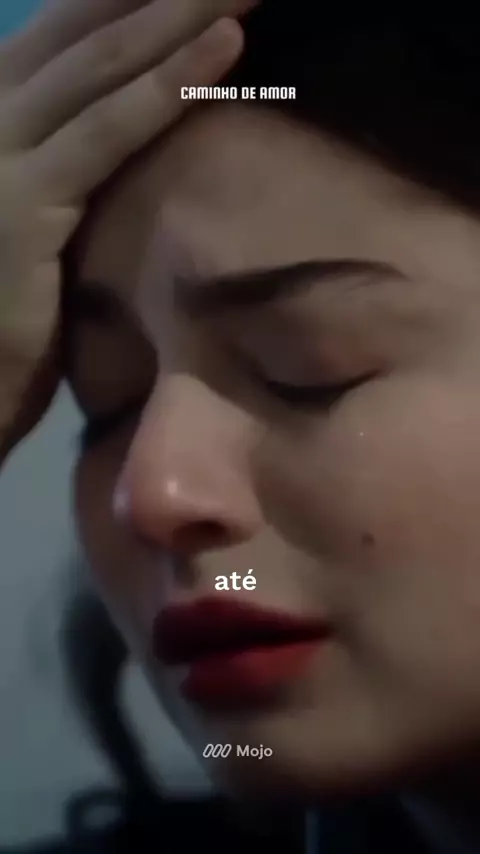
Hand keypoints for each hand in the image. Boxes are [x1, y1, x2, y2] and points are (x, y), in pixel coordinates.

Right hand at [0, 0, 249, 461]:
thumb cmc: (5, 309)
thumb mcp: (45, 214)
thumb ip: (74, 158)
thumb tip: (136, 115)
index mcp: (0, 111)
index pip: (76, 32)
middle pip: (90, 29)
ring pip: (103, 66)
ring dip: (182, 16)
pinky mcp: (19, 205)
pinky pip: (105, 134)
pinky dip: (166, 88)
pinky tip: (223, 49)